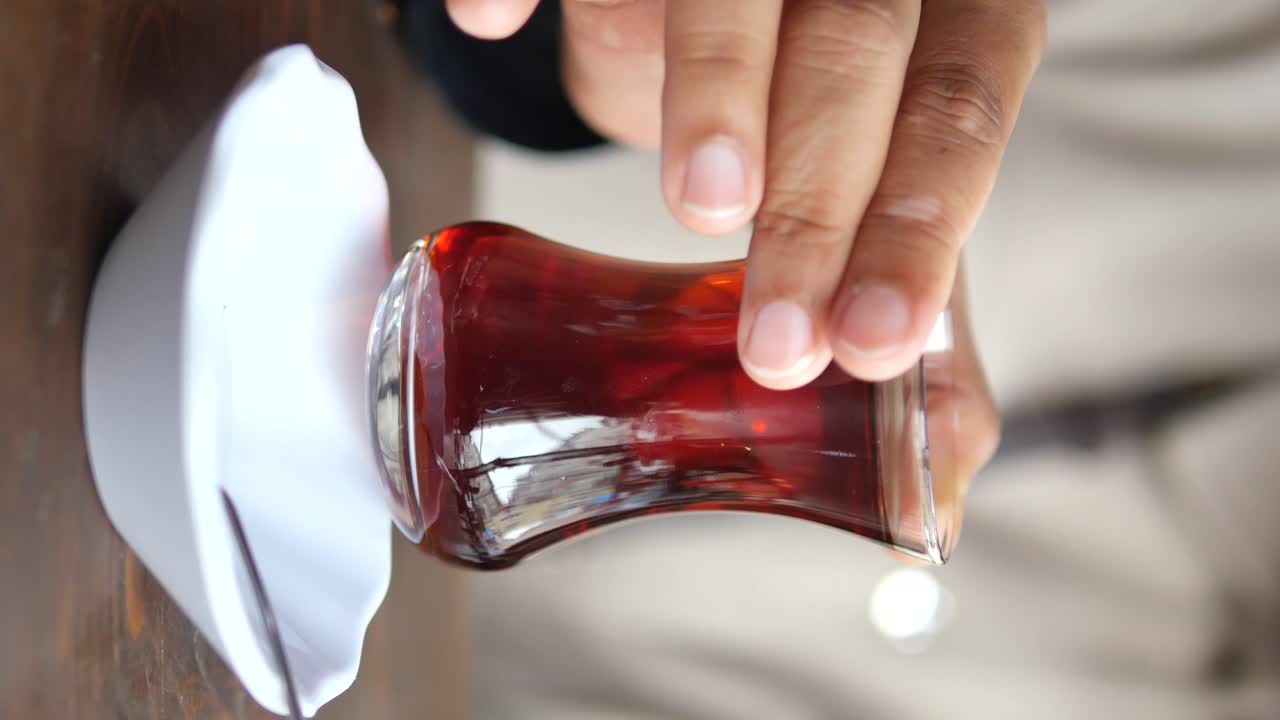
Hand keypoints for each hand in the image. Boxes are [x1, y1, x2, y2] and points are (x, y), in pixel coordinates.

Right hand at [448, 0, 1017, 549]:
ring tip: (699, 202)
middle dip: (815, 196)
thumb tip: (945, 469)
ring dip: (717, 86)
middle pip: (857, 45)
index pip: (956, 110)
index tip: (865, 341)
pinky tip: (487, 20)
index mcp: (957, 16)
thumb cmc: (811, 118)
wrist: (704, 18)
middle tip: (773, 335)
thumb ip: (923, 313)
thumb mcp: (878, 204)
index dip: (915, 226)